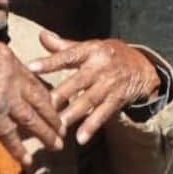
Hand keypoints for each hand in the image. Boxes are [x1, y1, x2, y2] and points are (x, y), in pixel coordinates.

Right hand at [0, 34, 64, 166]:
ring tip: (56, 145)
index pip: (34, 80)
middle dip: (52, 116)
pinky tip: (27, 159)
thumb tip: (4, 76)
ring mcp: (2, 94)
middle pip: (39, 99)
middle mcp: (10, 75)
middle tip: (63, 128)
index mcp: (8, 59)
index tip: (55, 105)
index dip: (46, 96)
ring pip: (30, 118)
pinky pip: (8, 134)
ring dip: (44, 133)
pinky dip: (18, 148)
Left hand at [28, 31, 160, 144]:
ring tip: (58, 125)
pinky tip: (80, 138)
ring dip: (74, 113)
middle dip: (61, 93)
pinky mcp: (117, 100)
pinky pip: (103, 114)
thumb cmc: (108, 55)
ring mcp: (109, 84)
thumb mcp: (89, 47)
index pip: (68, 56)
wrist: (142, 67)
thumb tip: (42, 36)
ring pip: (89, 100)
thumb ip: (63, 46)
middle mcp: (101, 67)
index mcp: (91, 51)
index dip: (49, 62)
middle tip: (43, 105)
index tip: (31, 67)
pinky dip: (92, 126)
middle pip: (78, 81)